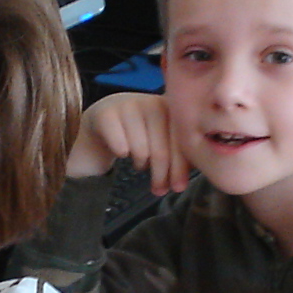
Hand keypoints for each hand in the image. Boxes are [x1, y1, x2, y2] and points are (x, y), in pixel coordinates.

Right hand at [66, 93, 190, 196]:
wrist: (99, 123)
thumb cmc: (136, 134)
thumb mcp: (162, 140)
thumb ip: (180, 152)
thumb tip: (193, 171)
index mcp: (172, 107)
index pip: (181, 142)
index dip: (180, 167)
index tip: (178, 188)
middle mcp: (152, 102)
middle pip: (161, 149)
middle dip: (161, 174)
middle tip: (158, 190)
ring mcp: (128, 105)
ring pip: (141, 151)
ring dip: (141, 164)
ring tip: (140, 162)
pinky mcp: (106, 114)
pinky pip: (120, 146)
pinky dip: (122, 154)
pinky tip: (122, 153)